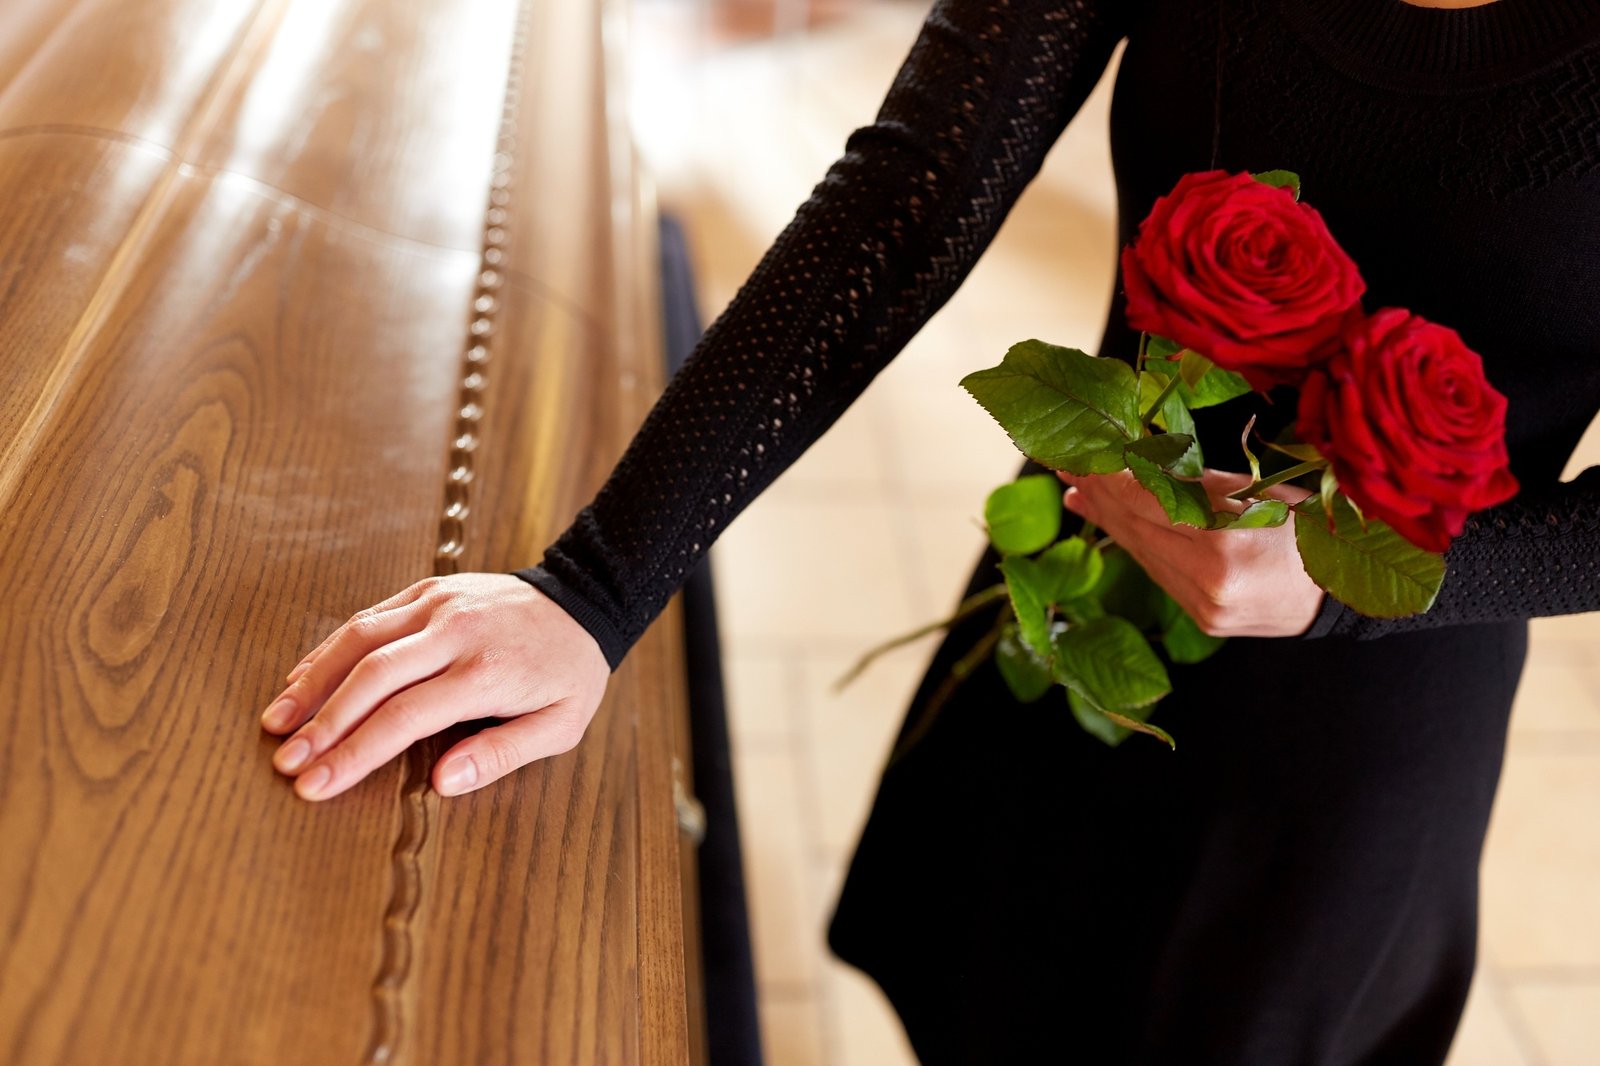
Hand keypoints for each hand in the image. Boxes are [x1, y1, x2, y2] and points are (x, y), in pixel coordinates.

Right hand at [259, 573, 609, 801]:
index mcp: (487, 671)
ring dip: (312, 681)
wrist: (584, 600)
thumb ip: (502, 754)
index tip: (315, 786)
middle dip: (322, 723)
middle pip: (373, 676)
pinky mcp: (427, 590)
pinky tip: (302, 680)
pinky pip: (368, 617)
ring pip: (359, 638)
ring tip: (275, 722)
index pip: (406, 716)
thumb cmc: (569, 673)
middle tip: (285, 762)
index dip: (355, 753)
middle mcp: (456, 632)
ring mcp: (438, 604)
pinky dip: (330, 649)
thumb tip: (443, 783)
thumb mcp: (560, 725)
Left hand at [1057, 468, 1323, 637]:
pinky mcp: (1201, 618)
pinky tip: (1104, 518)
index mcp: (1227, 543)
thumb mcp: (1259, 491)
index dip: (1113, 478)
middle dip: (1100, 493)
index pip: (1152, 504)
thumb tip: (1128, 465)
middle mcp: (1209, 581)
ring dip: (1107, 518)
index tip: (1083, 454)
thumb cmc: (1309, 528)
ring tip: (1077, 488)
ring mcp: (1203, 606)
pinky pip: (1157, 571)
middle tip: (1066, 464)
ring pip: (1141, 552)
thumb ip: (1193, 483)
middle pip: (1139, 528)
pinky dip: (1131, 542)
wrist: (1341, 595)